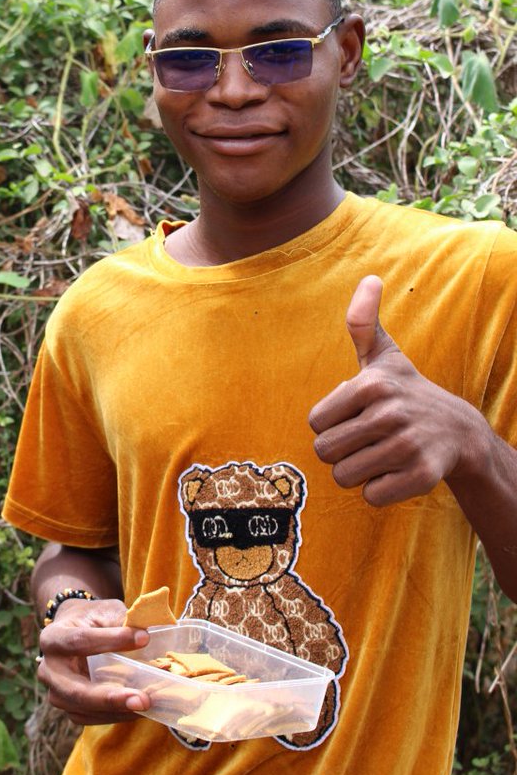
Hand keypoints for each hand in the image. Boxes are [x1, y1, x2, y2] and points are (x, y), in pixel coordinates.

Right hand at [37, 598, 150, 724]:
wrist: (75, 631)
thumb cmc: (92, 619)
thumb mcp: (104, 612)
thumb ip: (121, 622)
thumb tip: (146, 636)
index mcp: (53, 638)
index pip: (79, 641)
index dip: (111, 640)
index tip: (143, 638)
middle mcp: (48, 669)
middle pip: (75, 690)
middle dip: (110, 697)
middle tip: (142, 700)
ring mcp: (56, 692)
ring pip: (83, 709)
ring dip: (117, 710)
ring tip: (147, 704)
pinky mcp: (69, 708)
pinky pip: (90, 718)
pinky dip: (115, 715)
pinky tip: (137, 709)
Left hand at [308, 275, 486, 505]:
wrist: (459, 431)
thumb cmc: (407, 391)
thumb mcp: (384, 356)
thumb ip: (363, 322)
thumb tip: (370, 278)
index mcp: (371, 384)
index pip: (315, 423)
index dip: (331, 424)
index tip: (355, 416)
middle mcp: (389, 414)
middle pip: (326, 452)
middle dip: (341, 450)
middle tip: (367, 439)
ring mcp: (407, 446)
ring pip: (345, 478)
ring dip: (358, 471)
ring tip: (380, 453)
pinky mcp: (421, 477)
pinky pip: (371, 496)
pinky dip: (380, 490)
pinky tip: (396, 471)